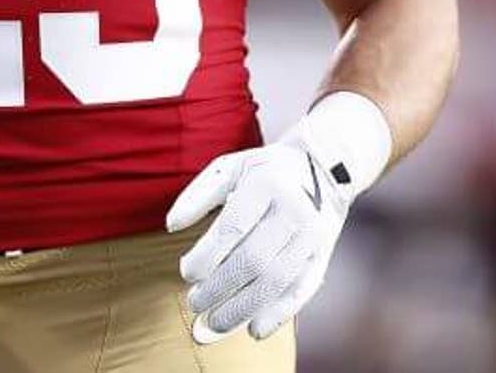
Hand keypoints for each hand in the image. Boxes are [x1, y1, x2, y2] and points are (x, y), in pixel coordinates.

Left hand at [164, 93, 390, 344]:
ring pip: (276, 281)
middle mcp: (293, 210)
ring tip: (215, 324)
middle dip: (219, 288)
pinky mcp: (323, 253)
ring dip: (242, 308)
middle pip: (253, 260)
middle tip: (195, 303)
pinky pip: (302, 290)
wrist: (325, 166)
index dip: (206, 256)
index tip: (186, 273)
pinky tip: (254, 330)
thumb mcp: (230, 167)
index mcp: (266, 183)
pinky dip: (278, 314)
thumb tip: (171, 226)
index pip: (233, 228)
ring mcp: (312, 234)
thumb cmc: (265, 170)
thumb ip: (198, 195)